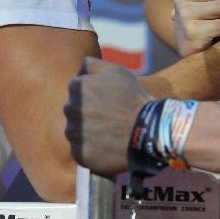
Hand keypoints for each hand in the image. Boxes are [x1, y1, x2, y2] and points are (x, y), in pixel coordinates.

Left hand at [64, 57, 153, 174]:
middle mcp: (70, 109)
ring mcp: (74, 133)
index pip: (77, 90)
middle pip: (74, 111)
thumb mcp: (116, 70)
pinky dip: (91, 149)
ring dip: (87, 131)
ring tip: (109, 132)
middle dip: (87, 113)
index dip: (93, 95)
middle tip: (109, 118)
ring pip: (75, 131)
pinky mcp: (79, 154)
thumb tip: (77, 71)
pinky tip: (107, 145)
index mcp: (77, 87)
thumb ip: (91, 65)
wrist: (149, 130)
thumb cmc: (133, 98)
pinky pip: (80, 151)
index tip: (108, 102)